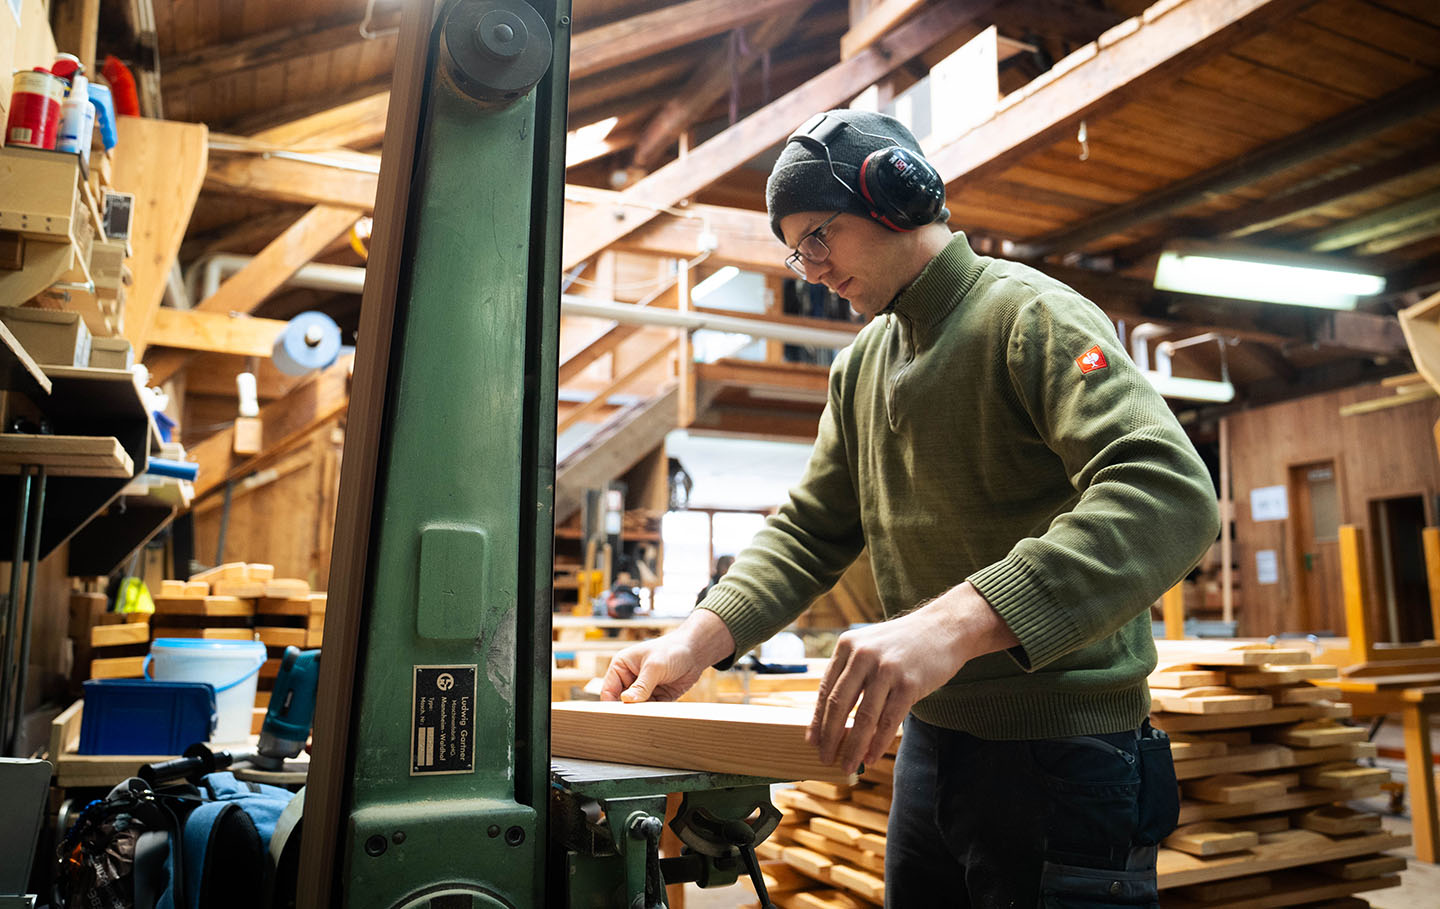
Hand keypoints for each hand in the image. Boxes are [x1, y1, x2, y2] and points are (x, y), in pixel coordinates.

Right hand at [601, 609, 735, 702]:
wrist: (696, 651)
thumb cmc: (672, 650)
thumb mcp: (655, 666)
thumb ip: (641, 685)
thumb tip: (626, 701)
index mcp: (621, 666)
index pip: (608, 689)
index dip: (611, 703)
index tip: (617, 715)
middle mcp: (630, 678)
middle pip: (621, 701)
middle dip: (628, 710)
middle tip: (634, 718)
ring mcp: (643, 689)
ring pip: (636, 708)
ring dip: (642, 713)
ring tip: (649, 715)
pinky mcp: (657, 697)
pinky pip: (650, 710)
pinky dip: (653, 714)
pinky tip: (659, 714)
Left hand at [809, 582, 1017, 774]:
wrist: (944, 628)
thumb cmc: (904, 643)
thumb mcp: (870, 646)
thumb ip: (851, 672)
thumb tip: (832, 717)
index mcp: (847, 645)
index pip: (826, 690)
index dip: (817, 720)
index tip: (812, 741)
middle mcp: (863, 655)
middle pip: (839, 706)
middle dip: (830, 737)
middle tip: (825, 758)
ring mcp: (886, 669)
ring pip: (863, 718)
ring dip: (853, 747)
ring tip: (848, 766)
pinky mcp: (908, 684)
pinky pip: (888, 721)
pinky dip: (877, 743)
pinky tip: (871, 757)